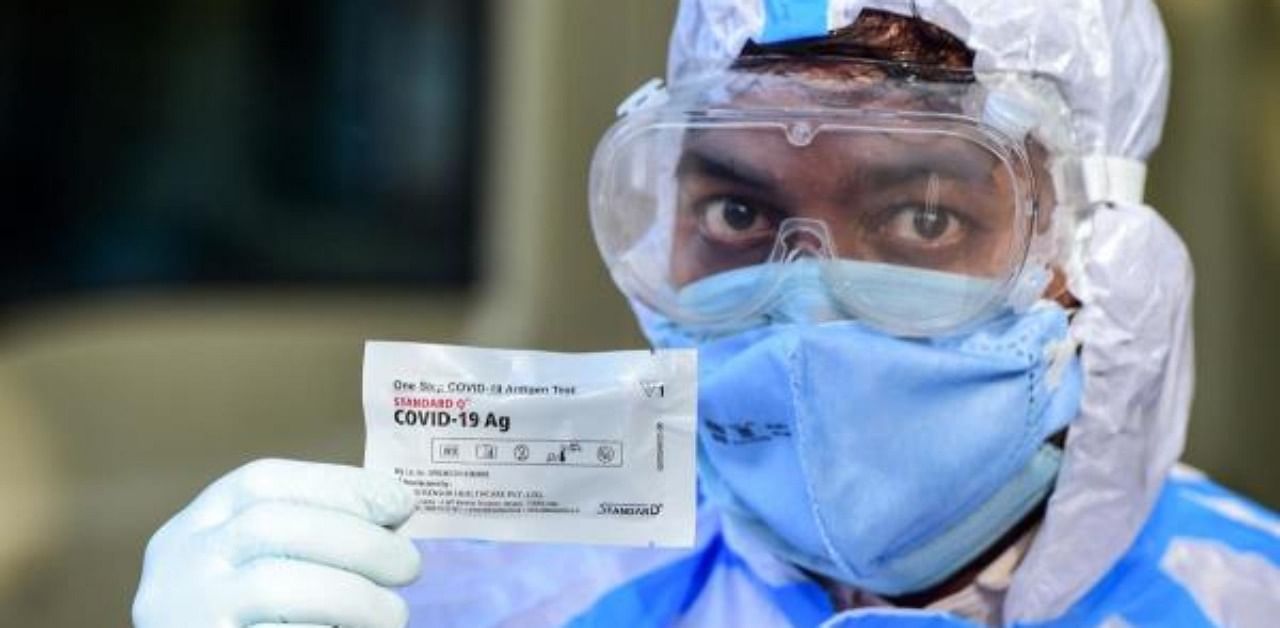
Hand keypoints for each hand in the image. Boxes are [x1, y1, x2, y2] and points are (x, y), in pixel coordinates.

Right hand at [132, 459, 420, 627]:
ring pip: (274, 584)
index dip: (339, 485)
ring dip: (353, 594)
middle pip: (271, 525)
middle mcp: (181, 562)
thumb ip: (308, 532)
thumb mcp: (257, 559)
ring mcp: (187, 611)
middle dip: (356, 539)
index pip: (261, 481)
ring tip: (394, 613)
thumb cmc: (247, 611)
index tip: (402, 502)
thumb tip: (393, 512)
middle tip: (410, 566)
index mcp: (198, 524)